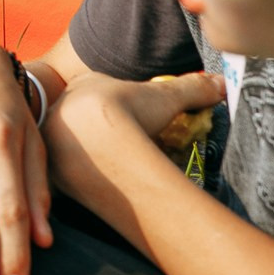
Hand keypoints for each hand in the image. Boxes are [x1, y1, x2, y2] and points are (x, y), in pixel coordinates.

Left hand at [40, 70, 221, 220]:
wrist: (103, 146)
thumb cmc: (131, 114)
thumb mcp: (167, 96)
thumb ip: (193, 87)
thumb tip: (224, 83)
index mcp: (81, 87)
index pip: (97, 95)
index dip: (117, 109)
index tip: (133, 125)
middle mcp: (59, 111)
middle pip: (79, 122)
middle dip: (97, 135)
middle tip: (120, 152)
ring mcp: (50, 141)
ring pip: (67, 149)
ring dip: (84, 159)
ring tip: (111, 174)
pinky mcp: (48, 172)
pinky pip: (63, 178)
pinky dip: (78, 184)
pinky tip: (96, 190)